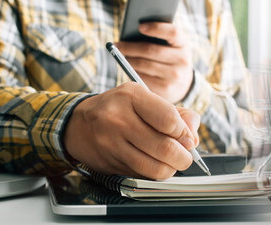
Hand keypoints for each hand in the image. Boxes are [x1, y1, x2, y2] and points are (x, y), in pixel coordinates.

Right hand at [63, 82, 200, 179]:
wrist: (77, 124)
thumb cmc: (119, 109)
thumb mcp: (145, 99)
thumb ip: (177, 114)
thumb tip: (193, 136)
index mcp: (132, 96)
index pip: (169, 119)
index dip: (184, 133)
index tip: (187, 138)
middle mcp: (118, 119)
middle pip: (165, 148)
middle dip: (183, 157)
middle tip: (185, 156)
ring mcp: (111, 143)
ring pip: (155, 168)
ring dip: (171, 169)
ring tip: (171, 161)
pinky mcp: (109, 163)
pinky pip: (142, 175)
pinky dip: (154, 173)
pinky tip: (152, 163)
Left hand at [116, 22, 193, 103]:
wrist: (182, 83)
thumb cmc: (169, 57)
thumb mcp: (171, 45)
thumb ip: (158, 37)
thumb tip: (131, 34)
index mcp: (183, 44)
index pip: (173, 33)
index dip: (157, 28)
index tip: (140, 26)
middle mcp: (183, 60)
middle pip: (151, 50)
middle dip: (130, 47)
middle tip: (116, 45)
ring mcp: (175, 76)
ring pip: (144, 65)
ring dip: (128, 60)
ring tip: (119, 56)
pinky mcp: (166, 89)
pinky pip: (142, 78)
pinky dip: (132, 72)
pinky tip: (127, 68)